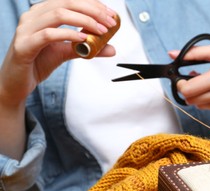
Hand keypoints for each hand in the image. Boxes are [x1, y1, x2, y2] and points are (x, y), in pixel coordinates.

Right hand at [0, 0, 116, 107]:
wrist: (17, 83)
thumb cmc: (38, 62)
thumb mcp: (66, 53)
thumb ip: (87, 49)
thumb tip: (112, 48)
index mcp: (42, 13)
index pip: (70, 0)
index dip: (93, 4)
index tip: (111, 15)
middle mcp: (33, 16)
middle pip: (66, 3)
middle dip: (93, 11)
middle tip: (110, 22)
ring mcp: (26, 29)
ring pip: (58, 14)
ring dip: (85, 21)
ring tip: (102, 31)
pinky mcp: (24, 45)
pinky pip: (48, 35)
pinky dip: (68, 34)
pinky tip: (83, 39)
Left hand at [169, 44, 209, 120]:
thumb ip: (194, 53)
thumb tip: (172, 54)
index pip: (189, 90)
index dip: (181, 86)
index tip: (182, 80)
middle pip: (193, 100)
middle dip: (189, 91)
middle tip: (194, 81)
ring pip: (202, 106)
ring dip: (200, 96)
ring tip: (209, 84)